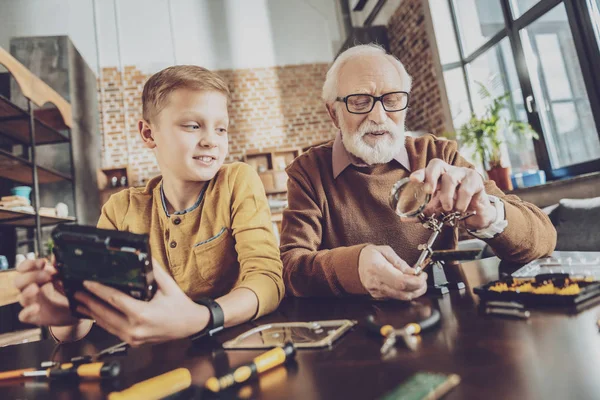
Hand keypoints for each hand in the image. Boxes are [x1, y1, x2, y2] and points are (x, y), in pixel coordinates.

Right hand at [15, 259, 79, 326]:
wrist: (75, 310)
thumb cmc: (67, 292)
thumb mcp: (66, 279)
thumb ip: (60, 268)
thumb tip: (56, 256)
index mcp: (37, 278)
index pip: (24, 268)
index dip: (29, 264)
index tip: (42, 262)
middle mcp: (31, 290)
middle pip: (19, 281)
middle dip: (31, 276)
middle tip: (48, 276)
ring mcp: (32, 303)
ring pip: (20, 297)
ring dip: (27, 292)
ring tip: (36, 288)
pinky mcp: (34, 316)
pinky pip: (23, 316)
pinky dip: (27, 311)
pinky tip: (36, 307)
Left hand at [74, 259, 208, 346]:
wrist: (190, 326)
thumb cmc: (180, 306)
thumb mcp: (168, 285)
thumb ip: (153, 271)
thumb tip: (142, 255)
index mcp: (143, 314)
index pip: (114, 299)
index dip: (98, 290)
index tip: (86, 281)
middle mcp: (135, 329)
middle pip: (104, 313)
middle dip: (88, 301)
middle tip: (75, 290)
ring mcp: (132, 338)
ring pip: (105, 324)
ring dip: (91, 311)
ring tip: (79, 300)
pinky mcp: (132, 342)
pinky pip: (111, 330)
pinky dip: (101, 320)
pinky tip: (93, 312)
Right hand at [358, 245, 427, 299]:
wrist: (354, 264)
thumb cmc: (369, 256)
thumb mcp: (385, 251)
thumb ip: (400, 262)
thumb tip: (412, 272)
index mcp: (377, 269)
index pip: (401, 282)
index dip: (416, 282)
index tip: (422, 276)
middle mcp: (376, 283)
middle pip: (403, 292)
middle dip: (418, 288)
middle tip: (423, 279)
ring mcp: (377, 291)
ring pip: (401, 297)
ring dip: (414, 291)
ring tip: (418, 281)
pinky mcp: (378, 296)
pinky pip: (396, 297)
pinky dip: (405, 292)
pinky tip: (408, 284)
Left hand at [410, 159, 496, 229]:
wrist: (477, 215)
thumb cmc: (454, 208)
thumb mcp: (437, 210)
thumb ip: (423, 213)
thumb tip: (404, 219)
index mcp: (437, 176)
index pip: (426, 170)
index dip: (420, 173)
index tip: (413, 180)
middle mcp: (448, 171)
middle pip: (437, 165)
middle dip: (430, 178)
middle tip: (428, 191)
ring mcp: (462, 173)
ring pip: (450, 178)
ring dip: (446, 196)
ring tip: (447, 208)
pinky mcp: (475, 180)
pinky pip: (465, 189)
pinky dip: (460, 202)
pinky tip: (460, 209)